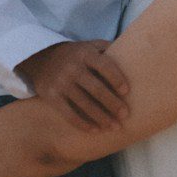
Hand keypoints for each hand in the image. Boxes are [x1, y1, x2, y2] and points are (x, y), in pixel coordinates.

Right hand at [15, 40, 130, 132]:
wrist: (39, 57)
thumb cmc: (74, 55)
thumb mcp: (88, 46)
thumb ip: (108, 48)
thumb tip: (137, 49)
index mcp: (84, 53)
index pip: (104, 66)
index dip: (117, 79)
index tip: (127, 92)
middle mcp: (72, 67)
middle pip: (96, 89)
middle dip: (113, 104)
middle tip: (125, 115)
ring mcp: (60, 82)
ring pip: (84, 104)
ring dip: (101, 118)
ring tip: (114, 127)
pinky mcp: (51, 96)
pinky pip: (69, 113)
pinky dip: (83, 124)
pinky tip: (95, 130)